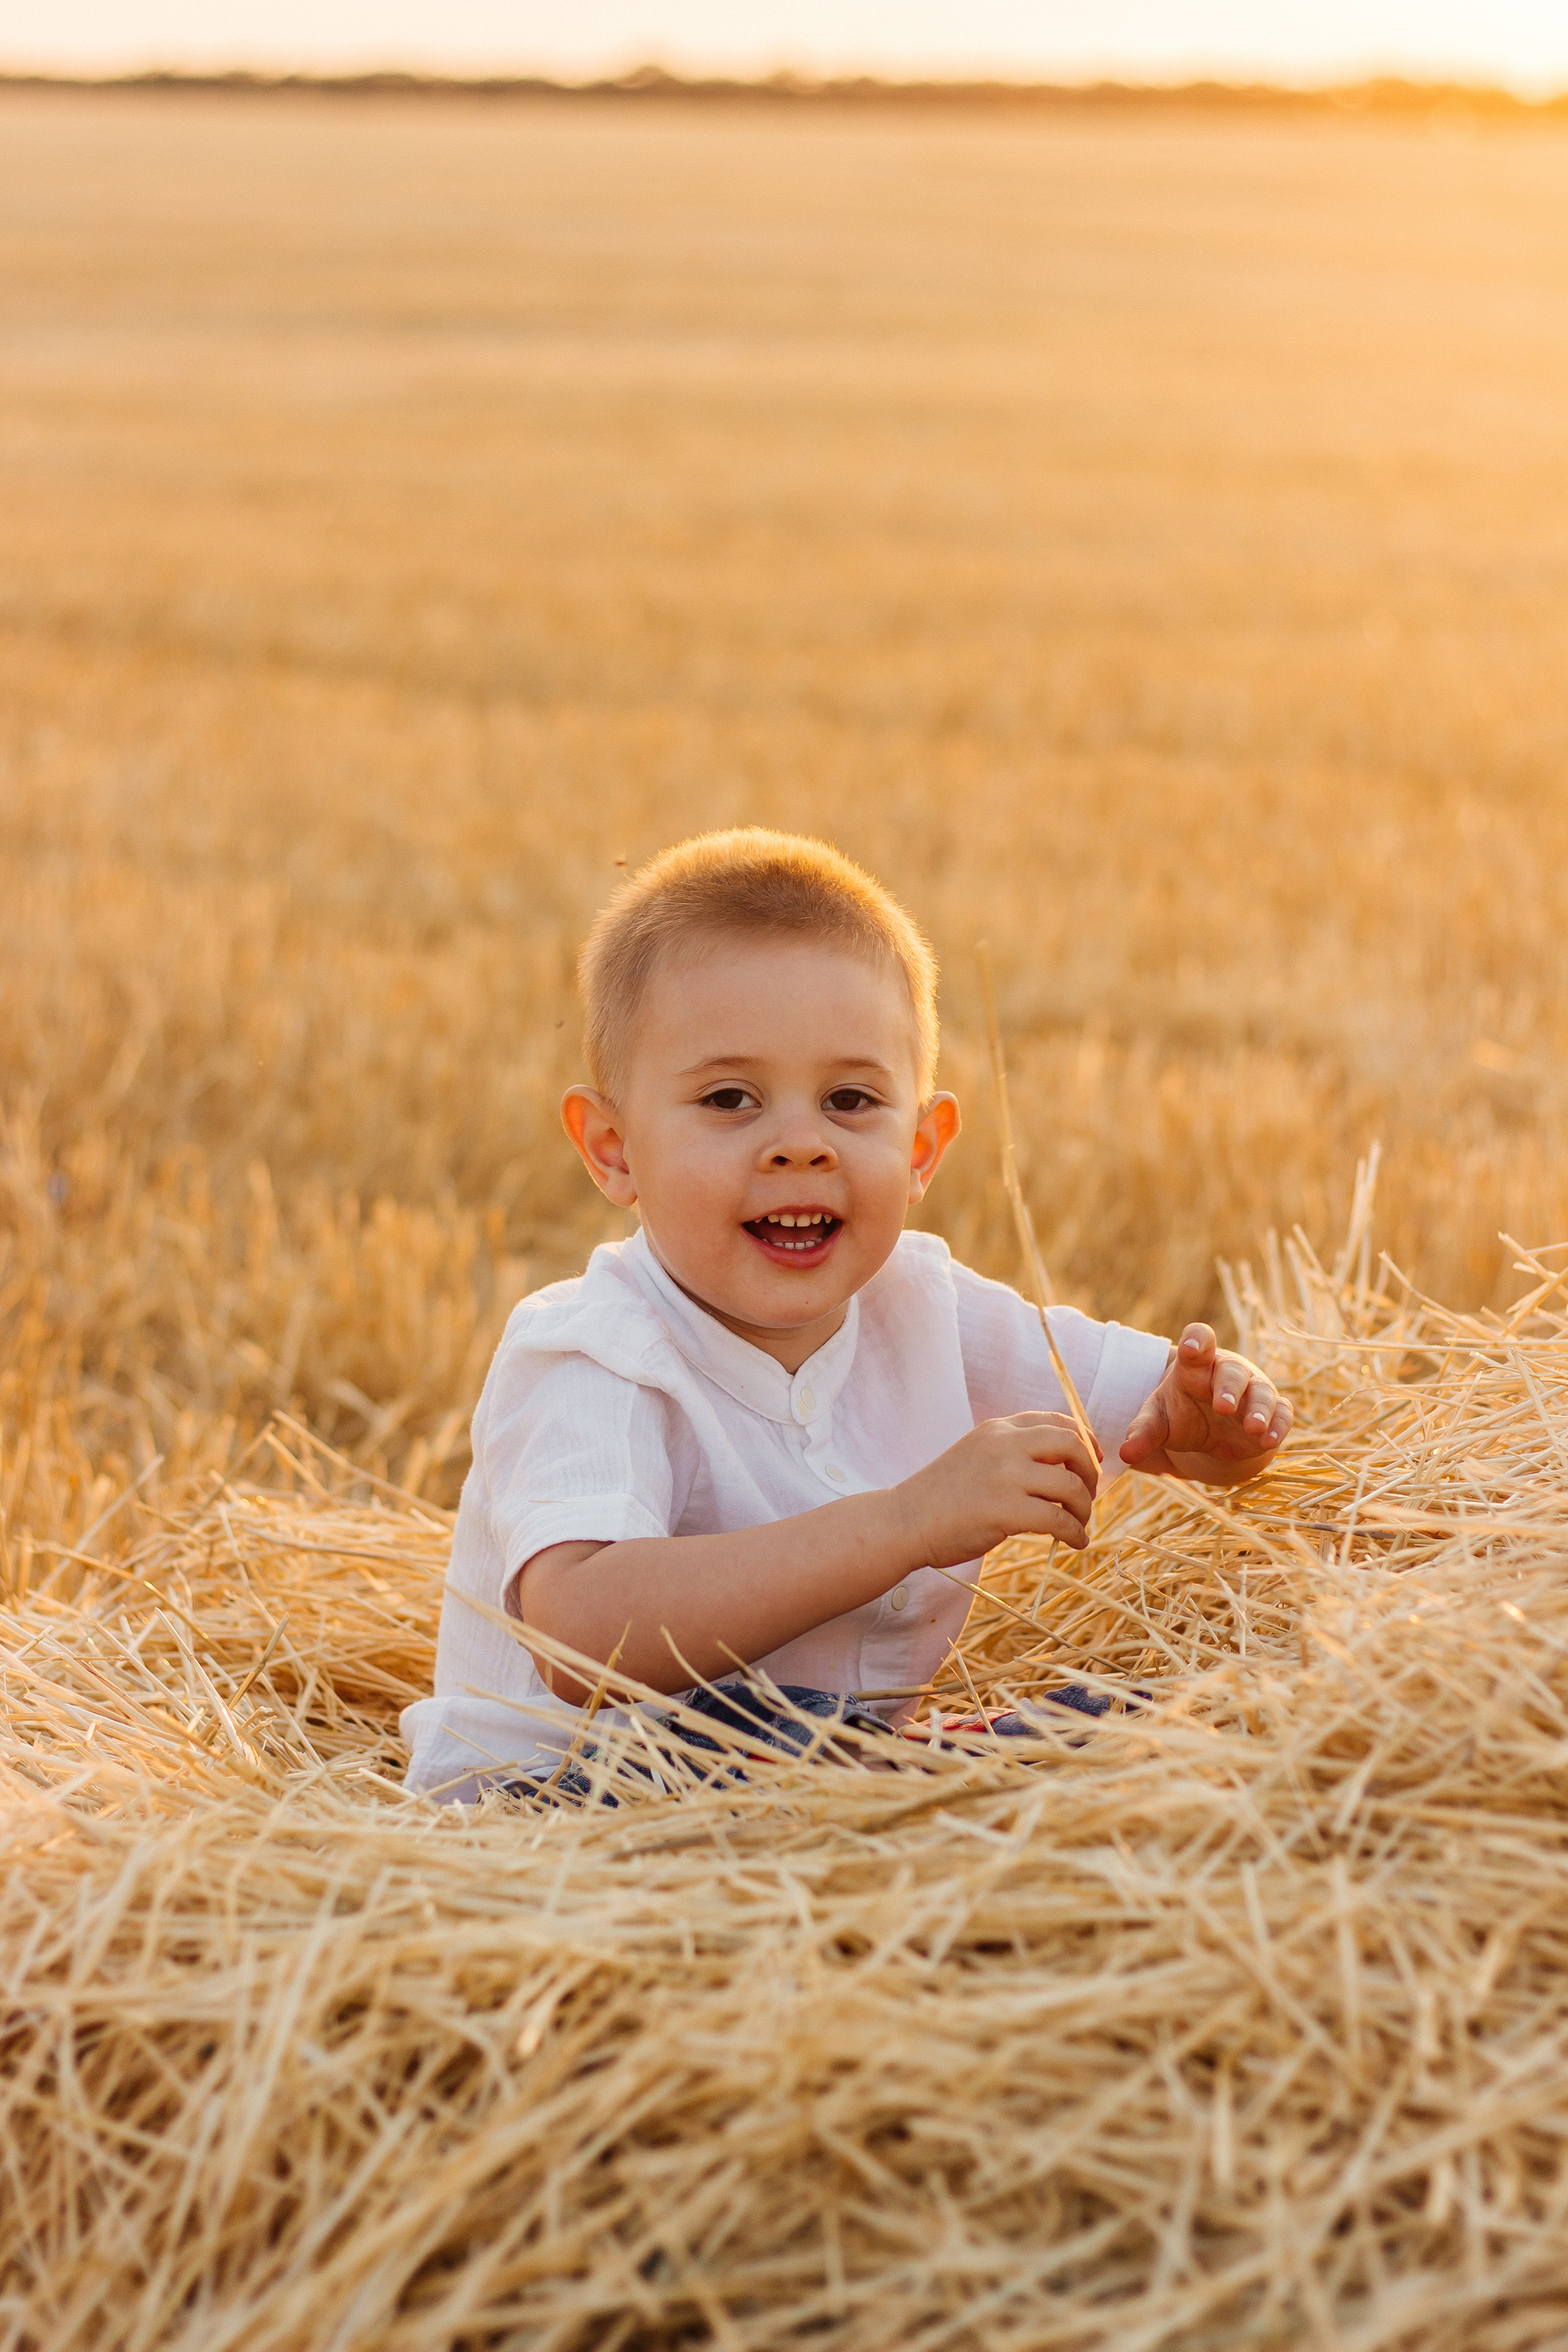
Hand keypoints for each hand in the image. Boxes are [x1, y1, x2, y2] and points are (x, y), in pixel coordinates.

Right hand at [893, 1412, 1102, 1565]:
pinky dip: (1075, 1532)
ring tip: (1079, 1524)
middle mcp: (1004, 1444)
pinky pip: (1059, 1519)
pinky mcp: (1005, 1510)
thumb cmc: (942, 1495)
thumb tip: (1064, 1465)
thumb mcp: (978, 1454)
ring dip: (1084, 1508)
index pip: (1059, 1421)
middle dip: (1090, 1472)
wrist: (904, 1521)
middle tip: (1087, 1496)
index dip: (1085, 1441)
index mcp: (999, 1428)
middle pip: (1072, 1445)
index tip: (1091, 1463)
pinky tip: (1073, 1541)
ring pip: (1071, 1485)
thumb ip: (1014, 1452)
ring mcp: (1005, 1475)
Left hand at [1120, 1324, 1290, 1482]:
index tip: (1191, 1348)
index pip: (1199, 1341)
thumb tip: (1125, 1453)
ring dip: (1258, 1409)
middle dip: (1228, 1387)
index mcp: (1195, 1366)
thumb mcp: (1159, 1422)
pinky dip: (1278, 1425)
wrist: (1213, 1433)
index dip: (1197, 1341)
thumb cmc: (1182, 1415)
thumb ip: (1143, 1432)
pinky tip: (1269, 1440)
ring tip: (1252, 1427)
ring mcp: (1253, 1391)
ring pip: (1261, 1392)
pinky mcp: (1272, 1413)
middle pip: (1232, 1371)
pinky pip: (1282, 1414)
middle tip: (1222, 1406)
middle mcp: (1227, 1374)